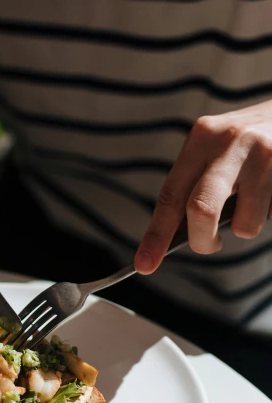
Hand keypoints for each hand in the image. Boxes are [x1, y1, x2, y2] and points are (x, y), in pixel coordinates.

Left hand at [135, 99, 271, 273]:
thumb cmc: (250, 139)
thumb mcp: (219, 146)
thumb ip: (198, 182)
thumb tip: (178, 235)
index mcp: (202, 137)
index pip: (171, 194)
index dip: (156, 234)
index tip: (144, 265)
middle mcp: (231, 142)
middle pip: (201, 210)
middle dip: (202, 241)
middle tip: (210, 245)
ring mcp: (264, 155)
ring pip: (245, 225)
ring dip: (248, 226)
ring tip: (258, 200)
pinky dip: (271, 212)